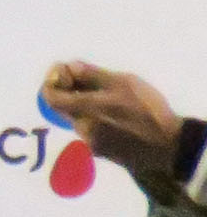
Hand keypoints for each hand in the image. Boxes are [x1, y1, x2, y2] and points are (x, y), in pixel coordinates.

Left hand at [43, 63, 186, 177]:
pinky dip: (91, 114)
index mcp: (84, 110)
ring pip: (77, 117)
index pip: (50, 97)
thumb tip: (71, 66)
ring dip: (81, 101)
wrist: (165, 146)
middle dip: (67, 89)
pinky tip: (112, 108)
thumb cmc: (147, 110)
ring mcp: (88, 142)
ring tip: (103, 89)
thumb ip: (93, 75)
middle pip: (62, 107)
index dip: (51, 81)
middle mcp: (80, 128)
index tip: (63, 68)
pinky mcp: (99, 150)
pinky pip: (88, 127)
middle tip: (82, 74)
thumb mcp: (124, 84)